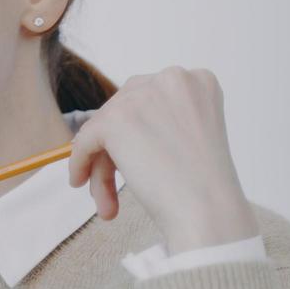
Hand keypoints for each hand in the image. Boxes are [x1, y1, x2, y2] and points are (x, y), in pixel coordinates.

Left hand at [67, 66, 259, 253]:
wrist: (209, 210)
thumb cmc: (205, 187)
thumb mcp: (188, 138)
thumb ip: (159, 122)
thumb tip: (113, 129)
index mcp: (197, 81)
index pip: (149, 100)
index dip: (136, 133)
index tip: (135, 161)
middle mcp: (172, 78)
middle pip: (124, 112)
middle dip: (116, 151)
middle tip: (114, 189)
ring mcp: (143, 96)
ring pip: (105, 128)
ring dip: (103, 166)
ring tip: (106, 204)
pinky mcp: (116, 118)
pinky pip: (86, 139)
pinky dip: (80, 161)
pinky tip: (80, 181)